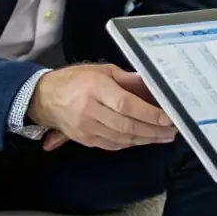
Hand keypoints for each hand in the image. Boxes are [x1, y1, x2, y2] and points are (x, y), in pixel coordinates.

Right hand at [28, 63, 175, 150]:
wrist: (44, 98)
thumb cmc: (75, 79)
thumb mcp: (102, 70)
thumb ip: (127, 79)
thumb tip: (152, 86)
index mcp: (95, 88)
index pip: (126, 105)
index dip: (149, 114)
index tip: (167, 118)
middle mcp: (90, 110)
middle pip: (126, 126)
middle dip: (153, 131)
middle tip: (172, 131)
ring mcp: (86, 128)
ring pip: (122, 139)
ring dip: (145, 139)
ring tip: (163, 136)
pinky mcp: (85, 140)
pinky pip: (113, 145)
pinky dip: (131, 143)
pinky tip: (144, 139)